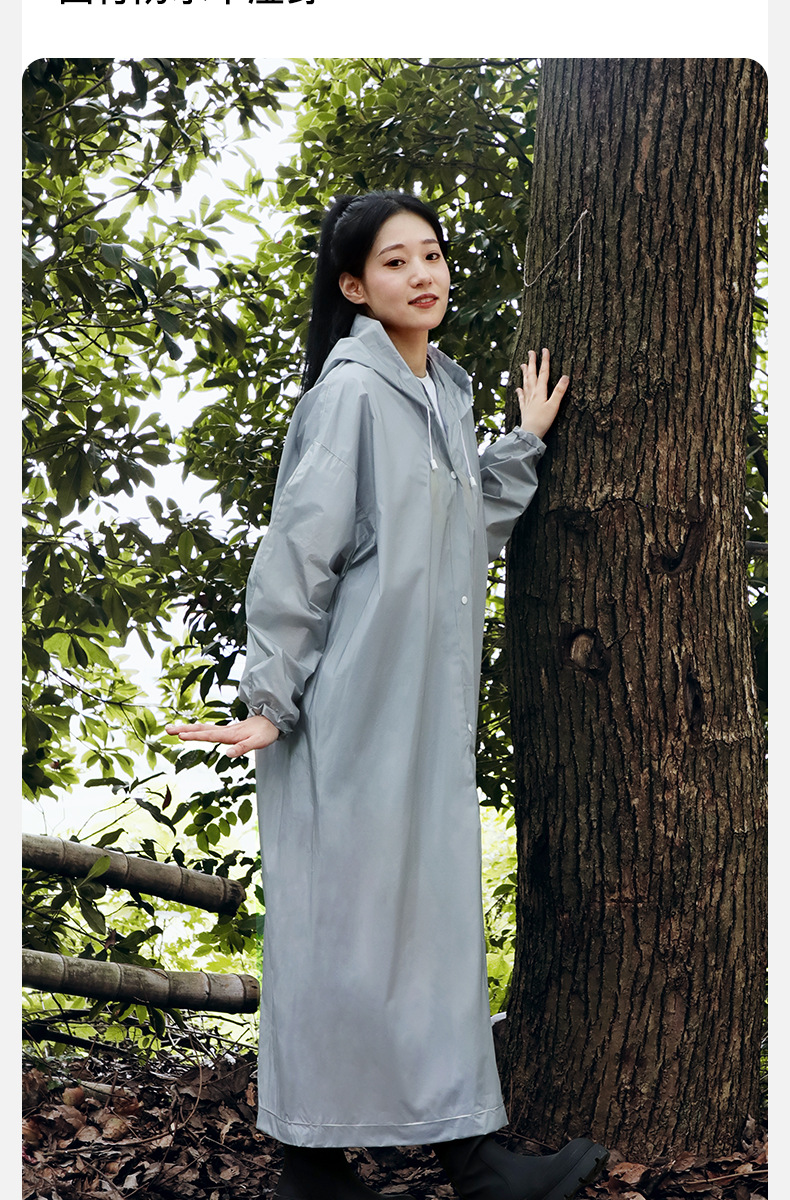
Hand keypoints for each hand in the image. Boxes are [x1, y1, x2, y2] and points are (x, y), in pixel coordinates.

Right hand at [164, 714, 279, 757]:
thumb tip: (228, 753)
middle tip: (167, 729)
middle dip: (184, 729)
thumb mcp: (258, 742)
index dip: (195, 735)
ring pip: (203, 728)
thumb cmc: (267, 732)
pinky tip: (193, 730)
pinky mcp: (228, 731)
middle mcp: (226, 730)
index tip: (180, 735)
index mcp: (230, 734)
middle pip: (201, 729)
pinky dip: (198, 729)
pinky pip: (209, 729)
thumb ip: (243, 747)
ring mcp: (226, 730)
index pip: (209, 735)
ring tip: (174, 729)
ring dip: (188, 728)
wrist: (273, 720)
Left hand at [515, 348, 568, 440]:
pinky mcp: (525, 409)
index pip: (543, 373)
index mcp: (540, 391)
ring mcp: (527, 401)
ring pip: (525, 383)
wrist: (530, 433)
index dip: (544, 361)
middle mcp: (532, 394)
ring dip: (525, 373)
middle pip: (532, 375)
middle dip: (532, 363)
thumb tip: (565, 376)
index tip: (544, 350)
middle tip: (530, 352)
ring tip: (522, 365)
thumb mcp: (554, 405)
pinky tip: (518, 389)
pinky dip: (520, 391)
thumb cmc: (543, 421)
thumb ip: (559, 391)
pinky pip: (521, 397)